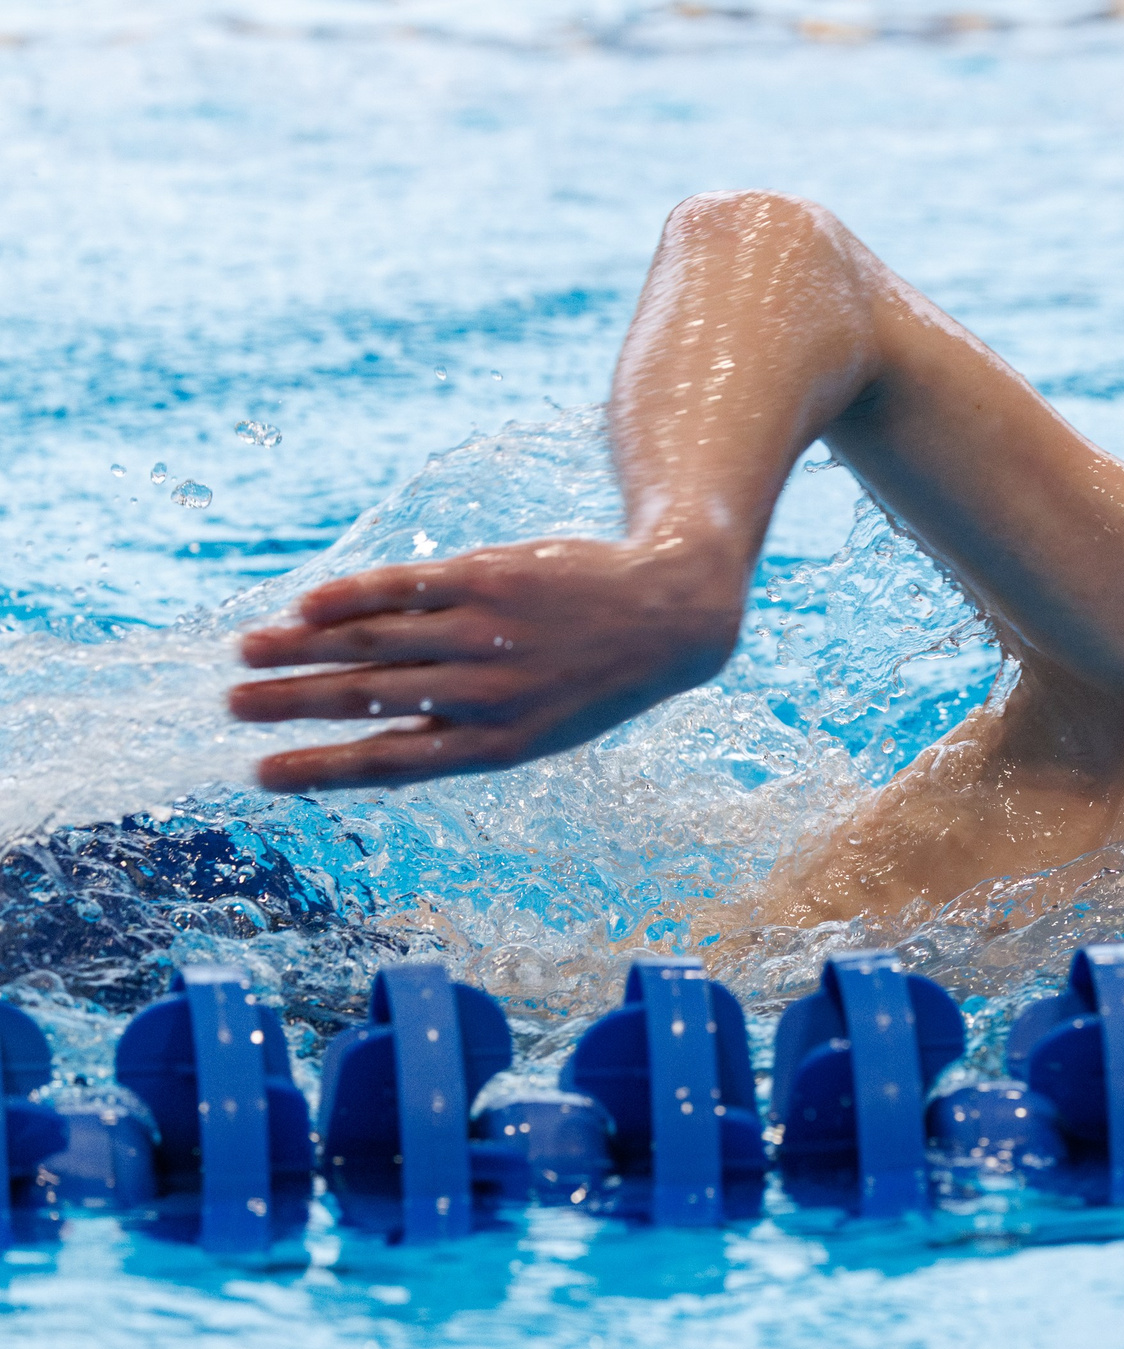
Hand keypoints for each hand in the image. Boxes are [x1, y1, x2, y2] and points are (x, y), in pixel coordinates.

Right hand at [229, 537, 745, 791]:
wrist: (668, 613)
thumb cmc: (590, 679)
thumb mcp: (538, 728)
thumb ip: (459, 733)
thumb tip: (366, 744)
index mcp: (500, 743)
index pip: (392, 761)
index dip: (321, 768)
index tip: (261, 773)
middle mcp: (490, 690)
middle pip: (370, 697)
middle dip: (293, 703)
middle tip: (231, 705)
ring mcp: (489, 630)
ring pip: (377, 640)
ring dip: (304, 646)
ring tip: (248, 650)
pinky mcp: (491, 576)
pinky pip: (408, 586)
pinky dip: (352, 595)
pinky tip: (307, 605)